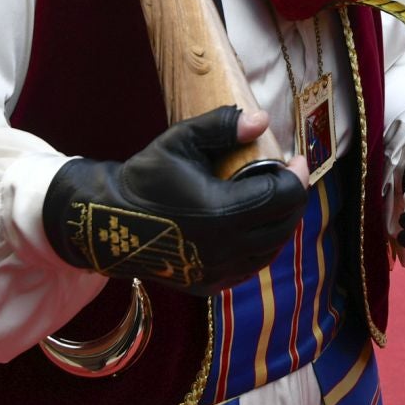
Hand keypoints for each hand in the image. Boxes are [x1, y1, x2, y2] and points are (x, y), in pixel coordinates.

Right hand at [42, 107, 308, 295]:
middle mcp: (226, 248)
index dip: (296, 176)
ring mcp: (219, 271)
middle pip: (284, 223)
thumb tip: (262, 120)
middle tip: (288, 176)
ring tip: (273, 198)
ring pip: (272, 248)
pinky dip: (261, 244)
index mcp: (223, 212)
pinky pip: (252, 265)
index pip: (283, 196)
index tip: (295, 158)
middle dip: (292, 197)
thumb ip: (222, 126)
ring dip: (280, 222)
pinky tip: (255, 224)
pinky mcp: (210, 284)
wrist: (108, 224)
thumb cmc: (146, 178)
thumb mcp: (180, 141)